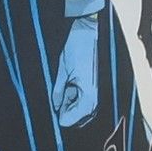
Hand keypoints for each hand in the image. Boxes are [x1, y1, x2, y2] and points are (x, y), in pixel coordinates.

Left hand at [51, 11, 99, 127]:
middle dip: (68, 114)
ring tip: (63, 93)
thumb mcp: (63, 70)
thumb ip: (59, 91)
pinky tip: (68, 88)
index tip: (56, 119)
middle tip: (57, 106)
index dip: (64, 119)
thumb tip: (56, 106)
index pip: (75, 117)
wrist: (87, 31)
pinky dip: (75, 97)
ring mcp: (95, 89)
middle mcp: (94, 94)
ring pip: (83, 108)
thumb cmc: (76, 48)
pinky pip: (84, 97)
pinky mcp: (93, 83)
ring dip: (71, 105)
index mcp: (88, 93)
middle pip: (80, 115)